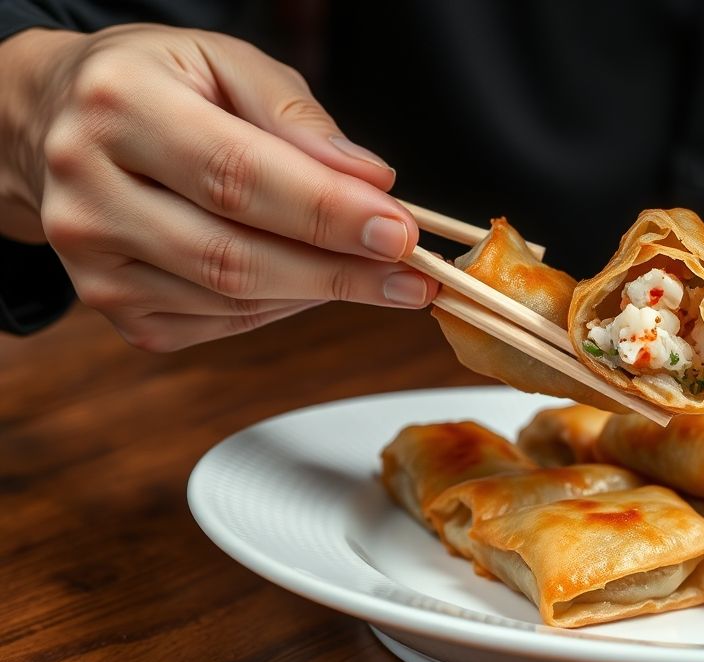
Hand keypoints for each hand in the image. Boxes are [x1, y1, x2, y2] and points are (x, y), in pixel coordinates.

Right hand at [0, 24, 434, 350]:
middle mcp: (90, 190)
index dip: (326, 212)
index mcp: (119, 106)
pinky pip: (219, 325)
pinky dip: (281, 308)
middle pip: (233, 255)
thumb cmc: (157, 87)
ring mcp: (93, 261)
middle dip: (340, 272)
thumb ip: (299, 118)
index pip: (237, 175)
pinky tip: (308, 279)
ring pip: (231, 300)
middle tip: (414, 276)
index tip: (398, 232)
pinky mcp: (111, 307)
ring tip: (377, 274)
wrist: (58, 124)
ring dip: (319, 293)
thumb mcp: (226, 62)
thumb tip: (369, 180)